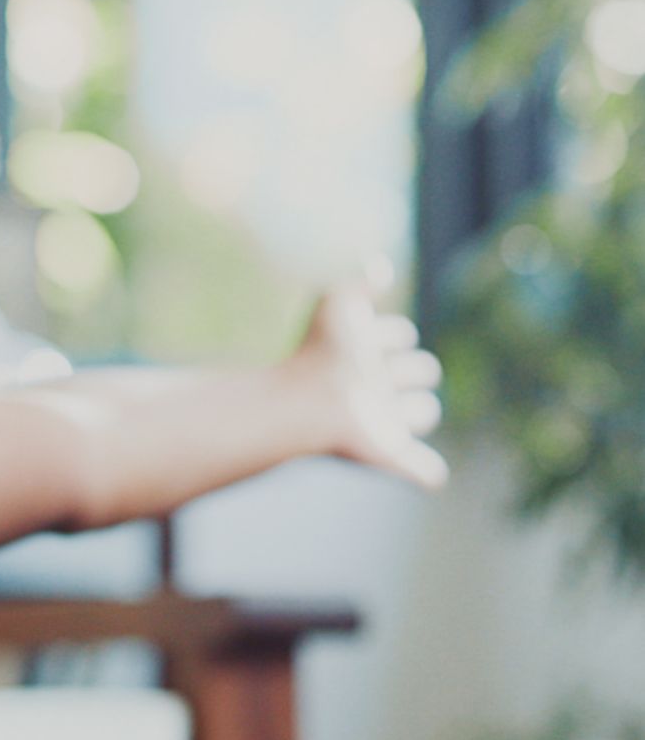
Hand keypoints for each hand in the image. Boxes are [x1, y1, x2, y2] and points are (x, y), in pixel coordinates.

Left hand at [284, 263, 448, 491]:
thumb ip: (360, 282)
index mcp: (363, 353)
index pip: (401, 335)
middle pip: (421, 371)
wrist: (311, 400)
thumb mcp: (337, 304)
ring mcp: (383, 422)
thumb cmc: (320, 351)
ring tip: (378, 405)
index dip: (392, 332)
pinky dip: (423, 470)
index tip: (368, 338)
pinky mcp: (389, 454)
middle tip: (378, 374)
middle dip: (412, 367)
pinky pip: (420, 467)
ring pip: (422, 412)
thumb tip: (381, 266)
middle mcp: (375, 386)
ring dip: (414, 408)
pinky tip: (429, 473)